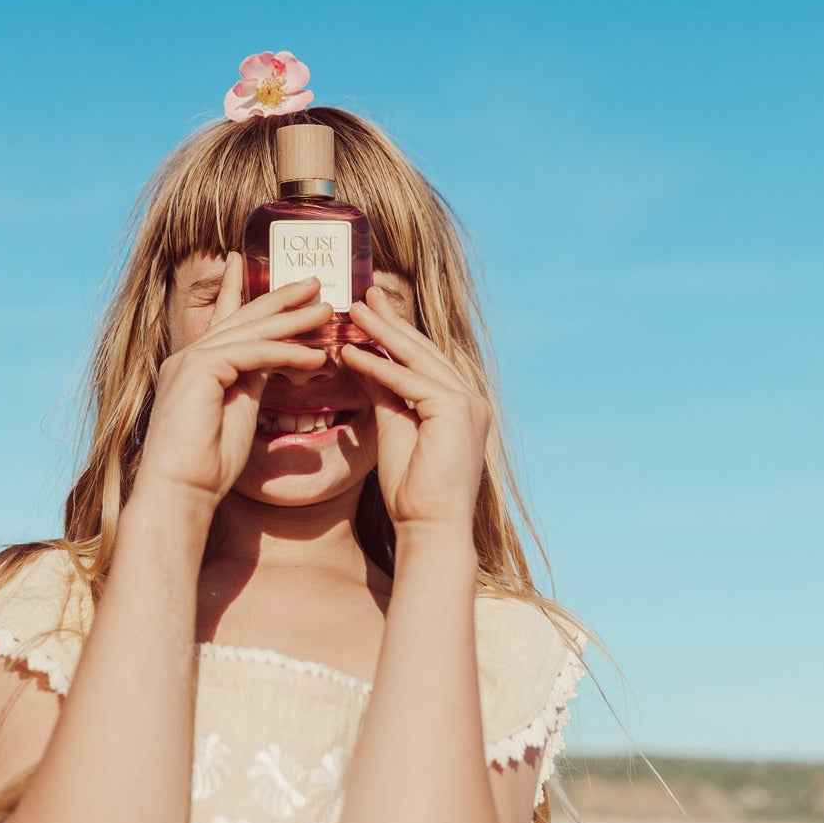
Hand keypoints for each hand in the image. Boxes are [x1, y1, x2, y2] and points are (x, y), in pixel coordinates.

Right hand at [138, 255, 332, 514]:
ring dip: (293, 321)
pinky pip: (254, 353)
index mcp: (196, 365)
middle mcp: (190, 356)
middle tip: (315, 282)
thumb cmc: (208, 466)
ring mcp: (191, 360)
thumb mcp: (239, 410)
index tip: (244, 261)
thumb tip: (278, 359)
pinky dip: (287, 353)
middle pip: (244, 317)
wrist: (179, 492)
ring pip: (252, 331)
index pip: (224, 318)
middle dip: (281, 298)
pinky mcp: (199, 370)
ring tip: (327, 312)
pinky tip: (315, 358)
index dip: (237, 289)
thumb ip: (252, 379)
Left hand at [339, 286, 489, 534]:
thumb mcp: (394, 427)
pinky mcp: (455, 410)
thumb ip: (385, 393)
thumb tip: (363, 360)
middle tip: (363, 295)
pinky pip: (410, 381)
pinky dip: (379, 367)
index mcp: (461, 403)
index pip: (424, 358)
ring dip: (382, 333)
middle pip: (422, 350)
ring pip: (417, 359)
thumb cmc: (412, 488)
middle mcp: (471, 398)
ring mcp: (467, 402)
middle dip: (390, 321)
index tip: (369, 310)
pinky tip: (352, 353)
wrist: (429, 527)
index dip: (395, 332)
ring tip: (353, 311)